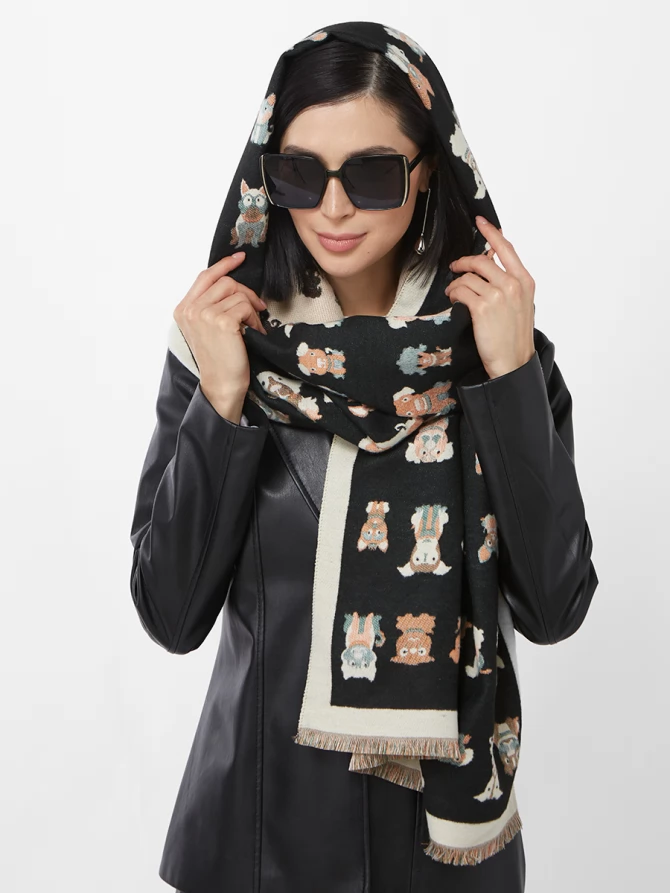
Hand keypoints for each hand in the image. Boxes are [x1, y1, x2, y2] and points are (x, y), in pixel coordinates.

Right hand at [173, 252, 267, 409]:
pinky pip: (245, 306)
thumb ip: (211, 305)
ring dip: (251, 309)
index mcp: (183, 310)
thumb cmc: (219, 359)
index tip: (239, 258)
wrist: (221, 384)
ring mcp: (204, 314)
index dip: (224, 265)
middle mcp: (190, 310)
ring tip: (252, 326)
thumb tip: (233, 283)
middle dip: (245, 292)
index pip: (205, 276)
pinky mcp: (221, 321)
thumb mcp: (207, 328)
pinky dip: (254, 318)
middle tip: (257, 308)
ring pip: (237, 293)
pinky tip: (253, 332)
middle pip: (225, 282)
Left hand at [444, 217, 535, 378]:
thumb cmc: (515, 336)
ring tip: (453, 291)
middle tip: (455, 267)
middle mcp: (513, 285)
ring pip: (468, 276)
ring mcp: (498, 295)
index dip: (491, 233)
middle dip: (464, 262)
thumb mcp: (521, 304)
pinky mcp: (482, 308)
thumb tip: (491, 265)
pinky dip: (453, 293)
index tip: (480, 221)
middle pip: (482, 260)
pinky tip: (453, 300)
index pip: (506, 249)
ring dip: (456, 282)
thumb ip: (509, 283)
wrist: (513, 362)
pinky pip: (460, 290)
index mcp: (525, 281)